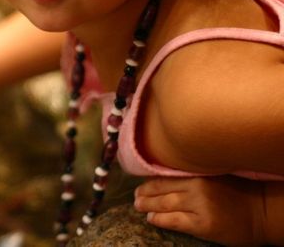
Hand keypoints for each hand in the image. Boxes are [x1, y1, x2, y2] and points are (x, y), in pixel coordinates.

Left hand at [134, 176, 265, 245]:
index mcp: (198, 173)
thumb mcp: (214, 175)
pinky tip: (152, 219)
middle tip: (135, 197)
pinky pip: (174, 221)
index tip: (139, 183)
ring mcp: (200, 206)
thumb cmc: (238, 192)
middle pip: (162, 189)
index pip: (166, 175)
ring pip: (165, 205)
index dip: (149, 180)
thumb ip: (192, 174)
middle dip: (145, 193)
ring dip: (148, 205)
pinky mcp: (203, 225)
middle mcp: (197, 187)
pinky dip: (160, 219)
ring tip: (139, 206)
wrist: (261, 212)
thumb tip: (162, 175)